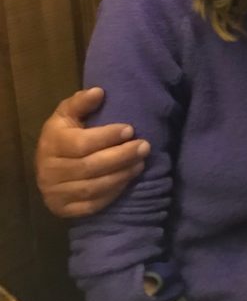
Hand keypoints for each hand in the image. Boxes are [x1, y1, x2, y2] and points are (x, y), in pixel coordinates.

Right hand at [35, 88, 149, 217]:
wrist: (47, 164)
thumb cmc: (63, 134)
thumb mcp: (67, 113)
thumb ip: (81, 102)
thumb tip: (99, 91)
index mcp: (51, 143)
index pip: (82, 143)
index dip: (107, 136)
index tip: (130, 129)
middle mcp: (49, 170)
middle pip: (89, 167)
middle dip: (121, 156)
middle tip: (144, 147)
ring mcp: (55, 193)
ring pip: (92, 188)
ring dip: (121, 176)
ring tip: (140, 163)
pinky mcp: (63, 209)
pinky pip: (91, 205)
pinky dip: (112, 194)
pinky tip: (127, 182)